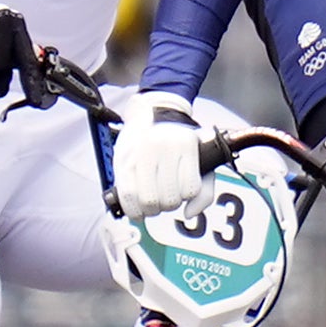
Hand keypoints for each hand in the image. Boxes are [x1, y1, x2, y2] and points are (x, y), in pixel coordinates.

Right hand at [112, 92, 213, 219]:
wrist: (150, 112)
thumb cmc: (178, 140)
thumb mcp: (200, 157)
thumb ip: (203, 190)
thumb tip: (189, 214)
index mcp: (186, 145)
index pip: (190, 189)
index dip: (186, 196)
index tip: (182, 189)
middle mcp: (162, 148)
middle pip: (169, 199)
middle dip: (169, 205)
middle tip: (166, 196)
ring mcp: (140, 154)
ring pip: (148, 201)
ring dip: (152, 209)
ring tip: (153, 200)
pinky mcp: (122, 162)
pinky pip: (127, 196)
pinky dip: (134, 209)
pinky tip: (138, 208)